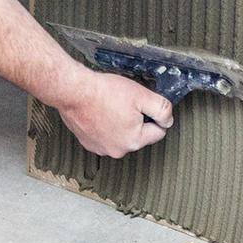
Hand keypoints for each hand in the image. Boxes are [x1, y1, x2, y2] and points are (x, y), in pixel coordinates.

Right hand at [54, 69, 173, 157]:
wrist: (74, 91)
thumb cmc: (103, 92)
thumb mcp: (142, 95)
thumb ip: (162, 109)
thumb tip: (168, 120)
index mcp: (133, 141)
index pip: (158, 132)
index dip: (154, 116)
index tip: (143, 104)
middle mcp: (117, 150)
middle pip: (139, 135)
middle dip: (136, 120)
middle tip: (125, 103)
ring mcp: (100, 148)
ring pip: (121, 136)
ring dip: (120, 123)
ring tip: (110, 106)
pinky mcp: (87, 143)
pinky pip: (104, 136)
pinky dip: (104, 126)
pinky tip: (100, 112)